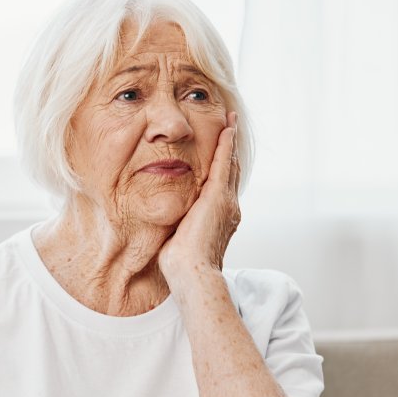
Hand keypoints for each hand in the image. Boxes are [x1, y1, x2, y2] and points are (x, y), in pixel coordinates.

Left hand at [158, 111, 240, 279]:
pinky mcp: (218, 197)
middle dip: (231, 149)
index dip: (223, 168)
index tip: (221, 153)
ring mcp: (226, 201)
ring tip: (230, 123)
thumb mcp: (178, 238)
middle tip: (231, 128)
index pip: (222, 186)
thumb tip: (166, 223)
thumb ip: (178, 225)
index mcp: (219, 217)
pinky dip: (226, 144)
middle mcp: (229, 207)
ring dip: (231, 141)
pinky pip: (224, 163)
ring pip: (230, 164)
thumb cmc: (181, 265)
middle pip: (231, 171)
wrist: (192, 273)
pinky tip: (226, 129)